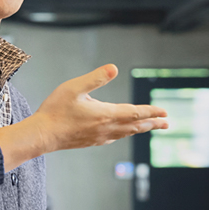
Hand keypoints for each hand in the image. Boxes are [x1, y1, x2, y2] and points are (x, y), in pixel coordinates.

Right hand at [30, 64, 168, 152]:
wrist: (41, 135)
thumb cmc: (55, 110)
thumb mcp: (74, 87)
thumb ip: (96, 78)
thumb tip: (114, 68)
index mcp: (105, 114)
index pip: (134, 113)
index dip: (151, 112)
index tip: (165, 112)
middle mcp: (106, 128)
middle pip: (135, 126)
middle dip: (152, 123)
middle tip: (167, 123)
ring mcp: (99, 137)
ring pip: (126, 133)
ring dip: (141, 129)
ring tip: (151, 127)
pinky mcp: (92, 141)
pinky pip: (115, 137)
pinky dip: (125, 133)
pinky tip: (123, 132)